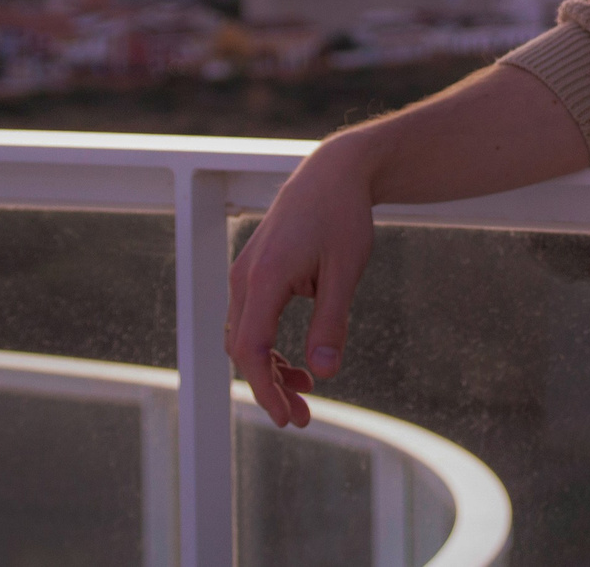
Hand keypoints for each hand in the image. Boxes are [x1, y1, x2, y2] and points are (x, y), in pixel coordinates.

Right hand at [224, 137, 378, 427]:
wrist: (333, 172)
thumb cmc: (342, 216)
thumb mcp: (346, 270)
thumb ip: (331, 323)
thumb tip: (324, 373)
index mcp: (265, 277)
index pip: (253, 350)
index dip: (266, 390)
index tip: (288, 417)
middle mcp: (245, 278)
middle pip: (243, 350)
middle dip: (268, 388)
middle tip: (302, 418)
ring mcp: (245, 274)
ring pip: (244, 338)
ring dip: (268, 369)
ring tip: (305, 390)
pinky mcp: (253, 272)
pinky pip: (250, 321)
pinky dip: (268, 347)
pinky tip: (298, 361)